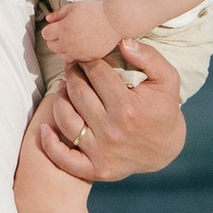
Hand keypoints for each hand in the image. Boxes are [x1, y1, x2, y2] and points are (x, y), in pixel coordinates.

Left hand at [32, 39, 185, 181]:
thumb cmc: (163, 109)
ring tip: (64, 89)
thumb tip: (122, 42)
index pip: (96, 74)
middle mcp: (112, 131)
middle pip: (78, 93)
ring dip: (59, 100)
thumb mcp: (167, 79)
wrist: (166, 150)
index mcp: (128, 108)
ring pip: (65, 119)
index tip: (86, 56)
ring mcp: (102, 152)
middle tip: (72, 68)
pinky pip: (64, 158)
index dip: (88, 60)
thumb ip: (149, 57)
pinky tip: (45, 128)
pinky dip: (50, 144)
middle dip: (73, 75)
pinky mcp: (95, 169)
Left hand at [38, 0, 118, 64]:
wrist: (115, 21)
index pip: (45, 34)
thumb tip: (48, 19)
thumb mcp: (74, 7)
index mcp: (63, 29)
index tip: (57, 26)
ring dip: (63, 48)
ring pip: (61, 55)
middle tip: (65, 32)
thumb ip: (58, 14)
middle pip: (51, 46)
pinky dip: (75, 54)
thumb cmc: (95, 11)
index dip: (50, 29)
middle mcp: (68, 43)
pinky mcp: (88, 58)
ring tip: (72, 40)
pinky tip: (81, 46)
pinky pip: (75, 59)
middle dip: (55, 39)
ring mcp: (78, 53)